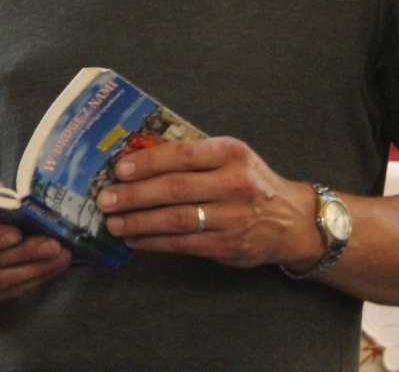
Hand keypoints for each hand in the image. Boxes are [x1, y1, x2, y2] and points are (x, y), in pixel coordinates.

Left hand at [97, 137, 323, 270]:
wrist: (292, 221)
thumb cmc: (250, 182)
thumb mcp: (232, 157)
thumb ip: (194, 157)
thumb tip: (137, 159)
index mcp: (232, 153)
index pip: (184, 155)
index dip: (149, 162)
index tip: (120, 169)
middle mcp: (235, 183)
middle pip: (176, 188)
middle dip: (135, 194)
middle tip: (105, 199)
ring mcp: (233, 217)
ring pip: (177, 219)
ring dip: (139, 221)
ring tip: (113, 222)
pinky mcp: (228, 245)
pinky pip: (183, 244)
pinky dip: (154, 242)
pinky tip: (135, 239)